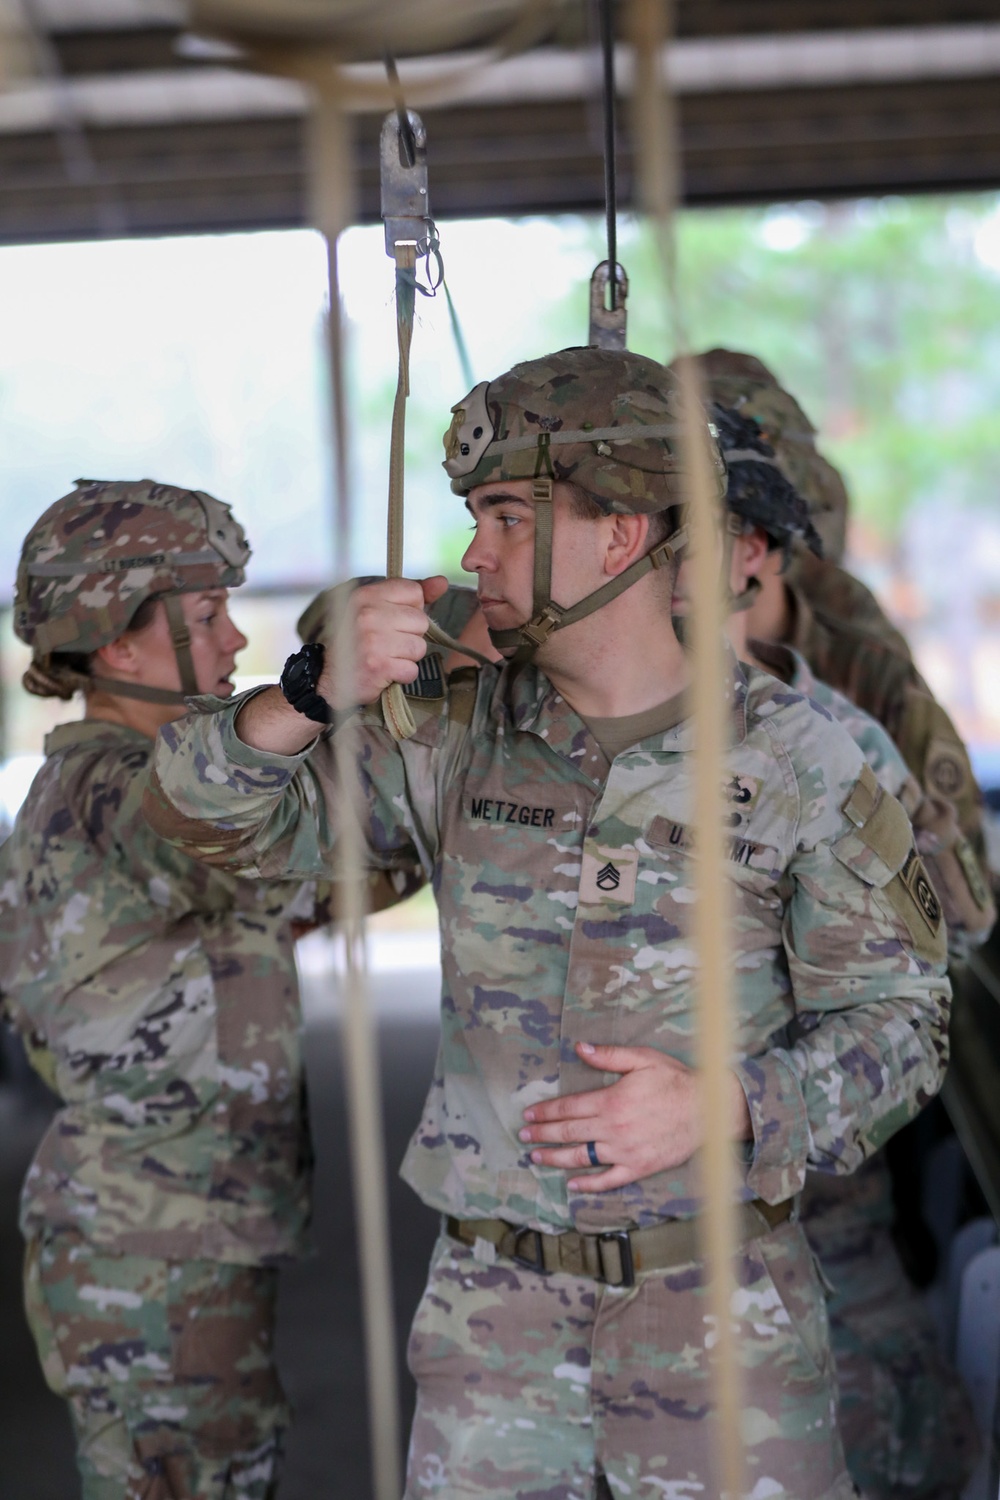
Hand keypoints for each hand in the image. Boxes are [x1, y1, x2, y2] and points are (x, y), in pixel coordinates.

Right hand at [234, 575, 448, 756]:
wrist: (327, 679)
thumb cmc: (357, 642)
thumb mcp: (376, 610)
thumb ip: (410, 595)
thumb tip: (442, 582)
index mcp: (366, 595)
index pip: (414, 592)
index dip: (410, 610)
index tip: (393, 621)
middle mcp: (367, 613)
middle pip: (421, 621)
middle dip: (410, 636)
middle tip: (387, 644)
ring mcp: (372, 640)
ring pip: (419, 647)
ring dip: (407, 657)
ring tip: (386, 657)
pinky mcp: (378, 665)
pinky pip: (412, 669)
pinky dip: (402, 675)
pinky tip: (384, 672)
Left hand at [518, 1042, 750, 1191]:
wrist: (708, 1111)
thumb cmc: (675, 1081)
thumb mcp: (642, 1059)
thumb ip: (608, 1055)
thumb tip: (579, 1048)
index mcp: (611, 1100)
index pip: (569, 1107)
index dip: (546, 1111)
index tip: (529, 1114)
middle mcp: (613, 1128)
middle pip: (569, 1132)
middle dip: (543, 1134)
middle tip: (524, 1137)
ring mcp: (624, 1151)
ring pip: (582, 1157)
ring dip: (556, 1158)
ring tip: (536, 1158)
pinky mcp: (638, 1168)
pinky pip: (608, 1179)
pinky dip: (588, 1184)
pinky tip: (572, 1184)